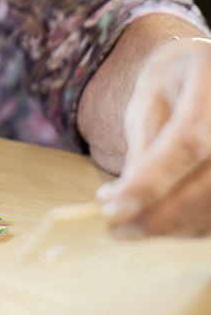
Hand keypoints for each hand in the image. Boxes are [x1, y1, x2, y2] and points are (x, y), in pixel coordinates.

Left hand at [97, 36, 210, 236]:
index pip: (187, 142)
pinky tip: (158, 220)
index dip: (151, 182)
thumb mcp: (150, 99)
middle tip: (115, 229)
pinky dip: (189, 226)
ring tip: (130, 224)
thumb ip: (143, 145)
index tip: (112, 211)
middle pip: (207, 185)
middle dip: (158, 217)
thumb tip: (123, 201)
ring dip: (171, 227)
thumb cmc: (177, 85)